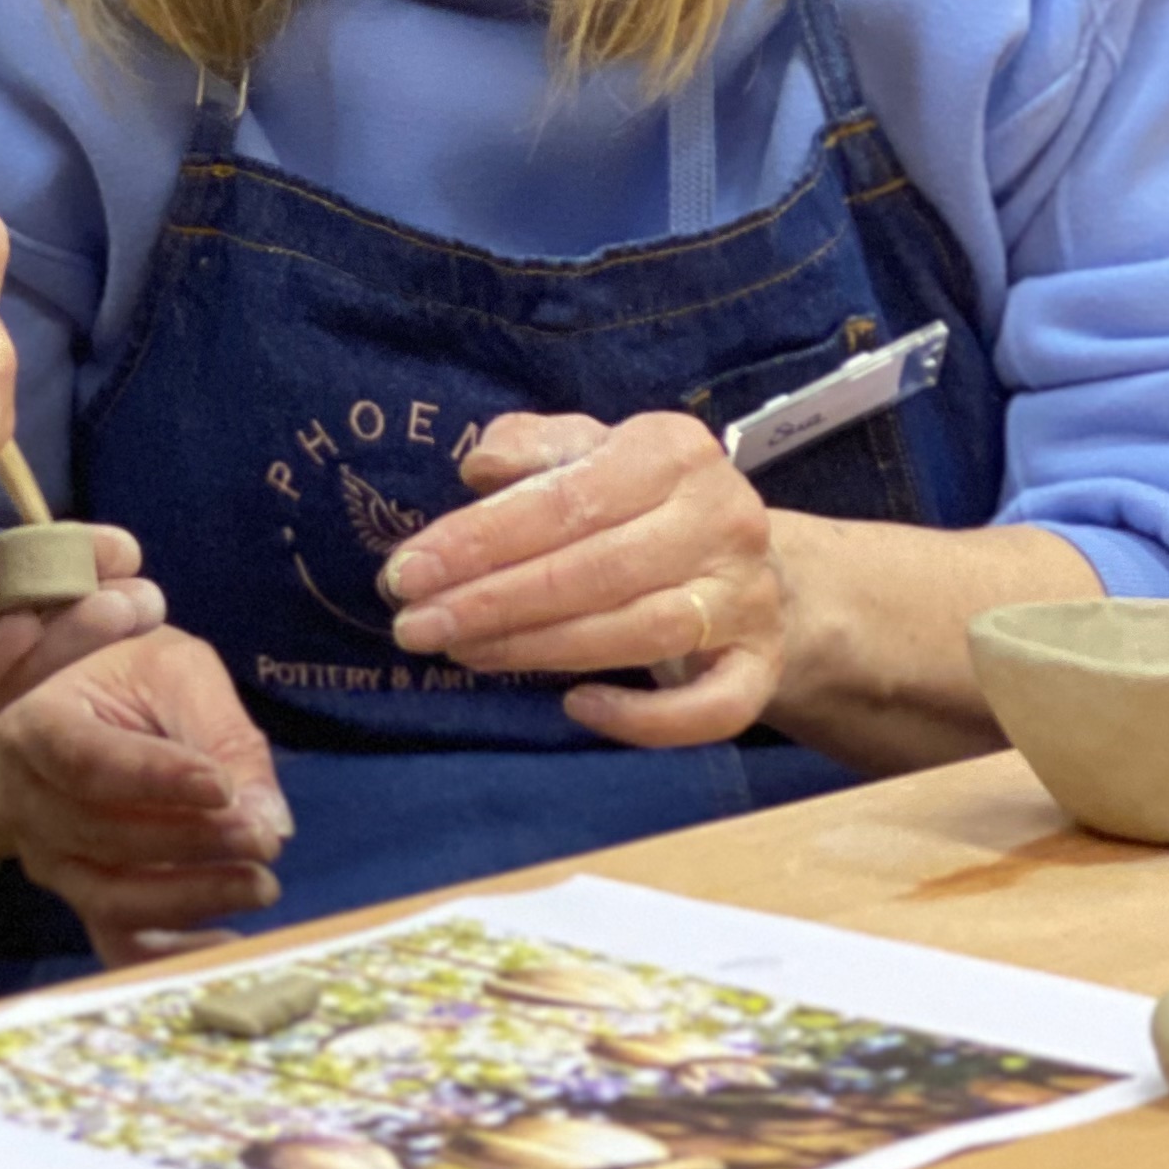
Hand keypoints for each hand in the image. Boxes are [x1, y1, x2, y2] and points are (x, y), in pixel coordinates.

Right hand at [0, 628, 290, 964]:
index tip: (223, 787)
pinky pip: (117, 941)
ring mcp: (45, 855)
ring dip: (190, 897)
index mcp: (31, 725)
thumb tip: (272, 823)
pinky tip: (232, 944)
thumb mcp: (178, 671)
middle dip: (190, 843)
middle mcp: (23, 799)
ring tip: (262, 884)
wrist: (86, 691)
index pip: (85, 763)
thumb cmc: (126, 666)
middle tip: (265, 838)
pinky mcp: (78, 892)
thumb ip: (225, 736)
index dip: (154, 781)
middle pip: (101, 836)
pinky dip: (174, 953)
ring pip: (109, 897)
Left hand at [375, 409, 787, 745]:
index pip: (565, 500)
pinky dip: (643, 719)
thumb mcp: (584, 452)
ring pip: (640, 632)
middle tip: (416, 627)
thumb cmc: (636, 502)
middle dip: (494, 602)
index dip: (479, 541)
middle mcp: (721, 519)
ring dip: (540, 651)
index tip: (406, 574)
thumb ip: (530, 448)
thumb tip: (479, 469)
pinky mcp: (762, 665)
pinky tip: (574, 706)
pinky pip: (712, 708)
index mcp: (671, 452)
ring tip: (465, 655)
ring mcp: (748, 597)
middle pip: (597, 570)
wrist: (740, 558)